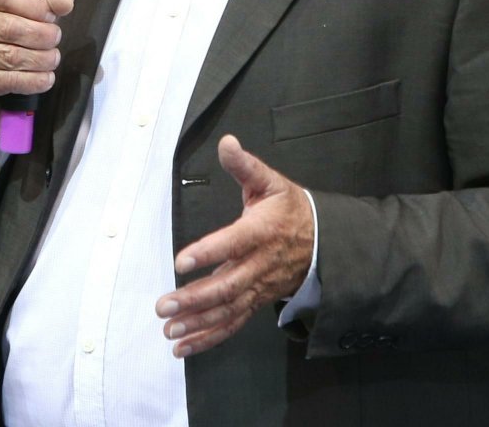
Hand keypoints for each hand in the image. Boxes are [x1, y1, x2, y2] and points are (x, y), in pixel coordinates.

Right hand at [0, 0, 73, 140]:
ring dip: (40, 60)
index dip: (34, 6)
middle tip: (55, 40)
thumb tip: (63, 4)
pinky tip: (45, 78)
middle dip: (42, 36)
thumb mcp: (33, 0)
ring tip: (52, 59)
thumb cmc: (13, 23)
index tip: (52, 16)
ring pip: (9, 57)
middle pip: (8, 28)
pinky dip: (32, 82)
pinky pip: (5, 81)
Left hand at [155, 135, 314, 357]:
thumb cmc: (290, 210)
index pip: (234, 243)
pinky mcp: (256, 301)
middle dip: (194, 298)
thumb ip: (245, 165)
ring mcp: (258, 287)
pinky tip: (183, 346)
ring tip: (170, 330)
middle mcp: (259, 264)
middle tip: (164, 306)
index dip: (209, 252)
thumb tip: (226, 143)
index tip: (181, 260)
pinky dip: (209, 337)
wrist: (324, 242)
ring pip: (228, 309)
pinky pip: (233, 323)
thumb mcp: (271, 181)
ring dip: (198, 323)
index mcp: (261, 231)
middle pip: (228, 286)